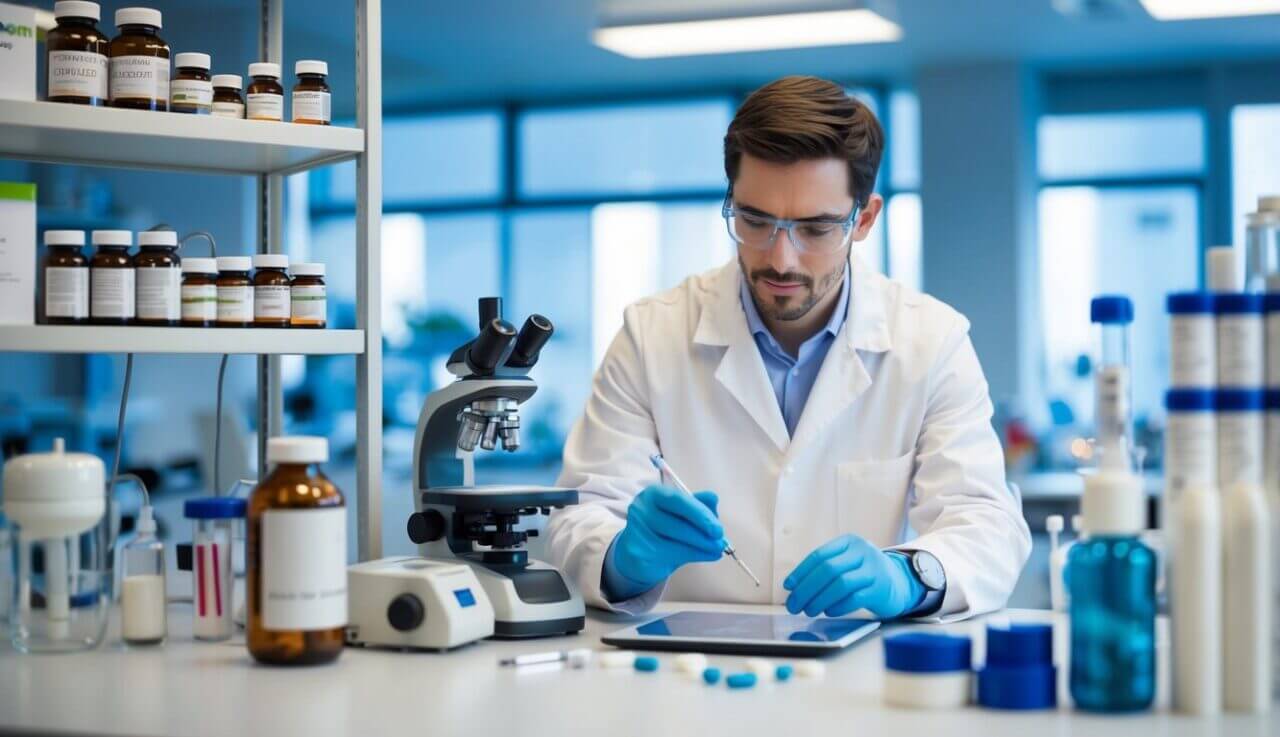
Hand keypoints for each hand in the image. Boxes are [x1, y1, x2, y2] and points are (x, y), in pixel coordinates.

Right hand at [604, 485, 725, 596]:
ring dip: (700, 547)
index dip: (700, 514)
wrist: (641, 553)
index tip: (717, 529)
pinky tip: (704, 555)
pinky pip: (669, 555)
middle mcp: (642, 509)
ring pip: (674, 541)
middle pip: (675, 523)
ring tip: (716, 550)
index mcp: (654, 494)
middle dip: (702, 535)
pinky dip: (692, 556)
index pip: (678, 500)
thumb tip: (713, 498)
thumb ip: (698, 505)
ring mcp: (638, 531)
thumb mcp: (683, 514)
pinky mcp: (638, 551)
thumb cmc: (666, 529)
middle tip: (721, 543)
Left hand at [783, 535, 923, 618]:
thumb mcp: (847, 562)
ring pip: (840, 584)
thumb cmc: (863, 573)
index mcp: (849, 542)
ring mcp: (874, 570)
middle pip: (828, 570)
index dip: (801, 572)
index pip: (819, 556)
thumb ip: (825, 569)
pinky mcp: (880, 589)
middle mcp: (863, 552)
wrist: (899, 582)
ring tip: (809, 610)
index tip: (788, 587)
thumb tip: (794, 587)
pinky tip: (828, 612)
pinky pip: (854, 598)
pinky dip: (837, 607)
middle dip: (806, 589)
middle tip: (794, 605)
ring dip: (819, 600)